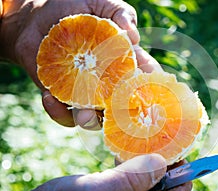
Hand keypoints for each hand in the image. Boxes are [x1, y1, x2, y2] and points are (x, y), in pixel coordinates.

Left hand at [0, 0, 160, 127]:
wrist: (36, 16)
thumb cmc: (73, 6)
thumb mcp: (102, 4)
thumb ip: (121, 14)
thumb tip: (133, 36)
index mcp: (122, 61)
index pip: (144, 80)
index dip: (150, 90)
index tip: (149, 97)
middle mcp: (107, 81)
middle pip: (122, 107)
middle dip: (122, 114)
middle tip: (116, 110)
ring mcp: (84, 91)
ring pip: (94, 118)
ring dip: (90, 120)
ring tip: (82, 115)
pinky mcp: (61, 96)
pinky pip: (63, 115)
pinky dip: (58, 112)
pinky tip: (48, 97)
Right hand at [16, 154, 166, 190]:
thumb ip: (130, 181)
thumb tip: (162, 163)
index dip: (181, 178)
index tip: (180, 153)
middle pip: (164, 188)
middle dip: (166, 165)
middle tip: (164, 139)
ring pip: (149, 180)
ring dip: (149, 160)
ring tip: (147, 139)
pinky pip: (133, 177)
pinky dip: (133, 162)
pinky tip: (126, 149)